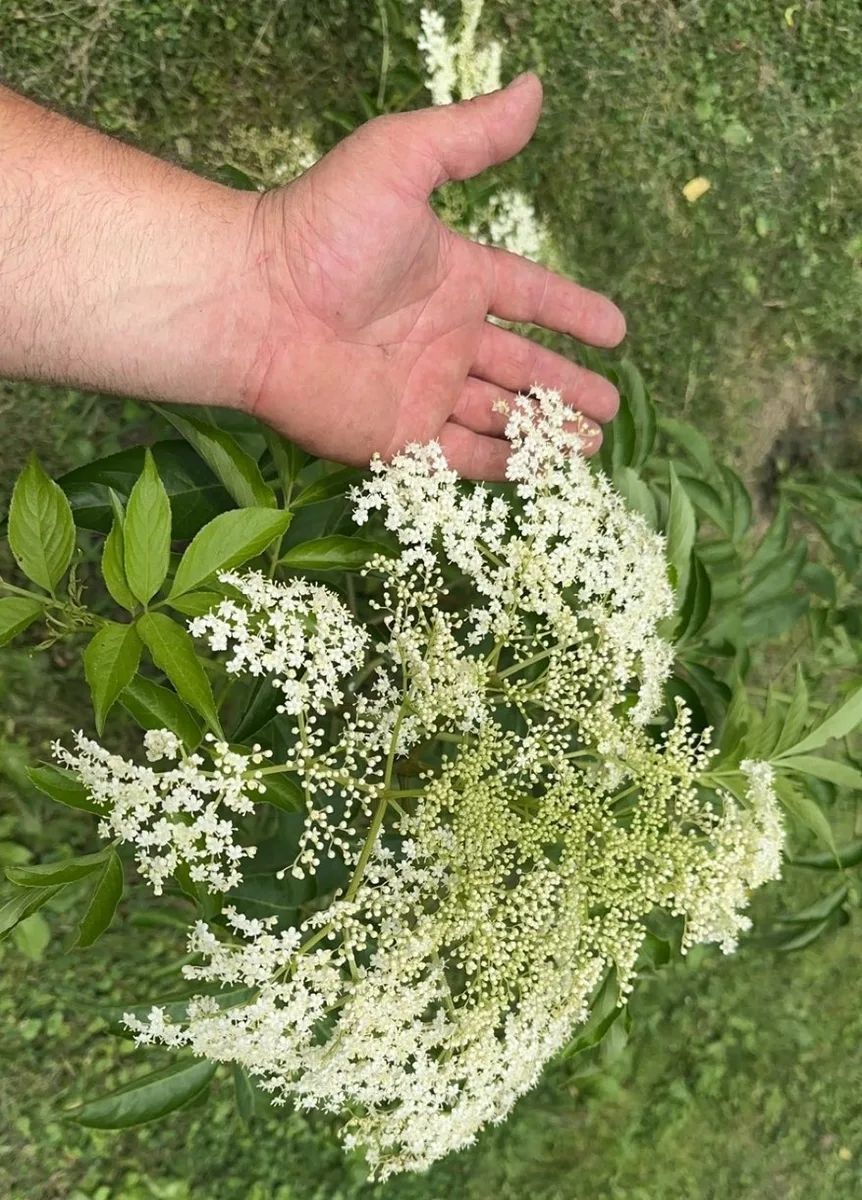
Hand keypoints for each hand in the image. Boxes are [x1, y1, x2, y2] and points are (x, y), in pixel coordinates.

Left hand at [241, 74, 625, 478]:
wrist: (255, 306)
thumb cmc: (322, 229)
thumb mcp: (402, 159)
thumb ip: (471, 137)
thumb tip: (533, 88)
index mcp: (453, 277)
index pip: (528, 297)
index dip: (572, 313)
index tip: (615, 331)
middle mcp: (443, 338)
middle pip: (522, 368)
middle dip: (568, 388)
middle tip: (609, 407)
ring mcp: (422, 391)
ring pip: (500, 417)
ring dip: (546, 430)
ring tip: (591, 443)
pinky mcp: (399, 438)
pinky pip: (462, 458)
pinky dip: (503, 467)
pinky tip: (539, 470)